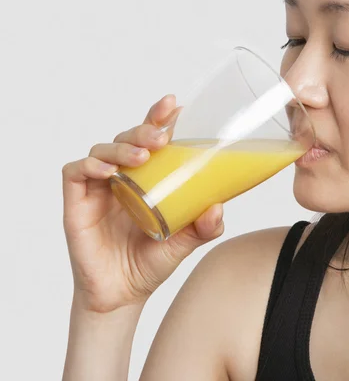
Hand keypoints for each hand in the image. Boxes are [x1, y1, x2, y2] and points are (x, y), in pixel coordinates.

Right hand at [62, 95, 224, 312]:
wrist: (122, 295)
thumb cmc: (150, 262)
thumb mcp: (183, 243)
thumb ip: (203, 228)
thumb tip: (218, 206)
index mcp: (148, 179)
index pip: (152, 140)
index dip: (160, 119)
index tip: (177, 107)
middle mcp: (123, 177)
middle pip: (128, 138)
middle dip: (144, 129)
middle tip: (162, 136)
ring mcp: (99, 188)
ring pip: (103, 149)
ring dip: (122, 147)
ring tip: (142, 156)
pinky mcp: (77, 203)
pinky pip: (76, 173)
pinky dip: (90, 165)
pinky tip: (108, 171)